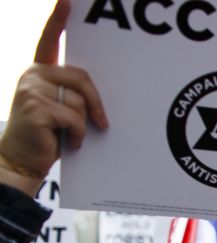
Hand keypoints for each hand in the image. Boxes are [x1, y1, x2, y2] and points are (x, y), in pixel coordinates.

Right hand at [0, 0, 108, 196]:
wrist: (23, 159)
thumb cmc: (48, 134)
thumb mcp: (60, 108)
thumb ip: (72, 92)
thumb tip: (97, 92)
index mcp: (40, 71)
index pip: (50, 40)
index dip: (58, 19)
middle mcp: (33, 74)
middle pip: (81, 78)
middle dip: (96, 103)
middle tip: (102, 123)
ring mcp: (31, 89)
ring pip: (79, 101)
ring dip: (83, 124)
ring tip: (70, 135)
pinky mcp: (35, 106)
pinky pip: (74, 118)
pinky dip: (78, 135)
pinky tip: (68, 142)